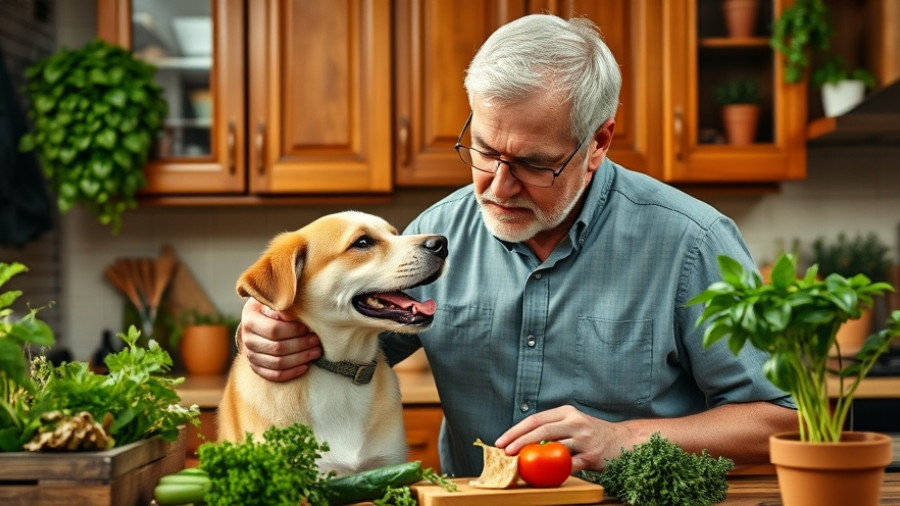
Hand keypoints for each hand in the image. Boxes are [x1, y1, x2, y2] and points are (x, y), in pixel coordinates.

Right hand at [239, 297, 321, 381]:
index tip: (308, 328)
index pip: (274, 330)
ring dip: (300, 359)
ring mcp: (250, 354)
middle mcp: (247, 338)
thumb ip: (281, 305)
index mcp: (250, 319)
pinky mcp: (256, 366)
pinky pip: (273, 375)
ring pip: (277, 363)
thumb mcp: (274, 300)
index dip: (294, 331)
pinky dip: (290, 373)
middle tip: (317, 341)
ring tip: (315, 352)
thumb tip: (290, 314)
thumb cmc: (272, 306)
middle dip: (301, 345)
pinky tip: (305, 366)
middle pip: (277, 348)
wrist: (258, 318)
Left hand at [494, 405, 631, 471]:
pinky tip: (544, 476)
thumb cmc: (591, 434)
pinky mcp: (592, 456)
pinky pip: (569, 465)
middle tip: (505, 452)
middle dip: (519, 441)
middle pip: (542, 430)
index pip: (535, 419)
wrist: (624, 441)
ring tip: (520, 464)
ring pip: (554, 447)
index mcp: (566, 412)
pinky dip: (555, 471)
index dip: (516, 430)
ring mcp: (585, 438)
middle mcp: (575, 422)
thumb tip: (519, 440)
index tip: (501, 441)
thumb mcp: (573, 423)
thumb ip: (552, 428)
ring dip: (535, 457)